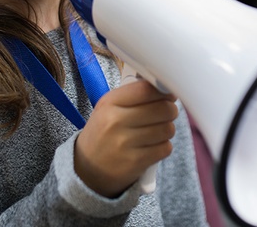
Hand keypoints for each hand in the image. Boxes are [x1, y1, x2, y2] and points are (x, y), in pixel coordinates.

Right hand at [74, 80, 177, 197]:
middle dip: (170, 110)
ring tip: (157, 131)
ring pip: (167, 129)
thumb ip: (134, 94)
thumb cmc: (103, 132)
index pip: (147, 90)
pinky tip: (152, 146)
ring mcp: (125, 143)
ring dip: (167, 129)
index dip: (164, 91)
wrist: (86, 168)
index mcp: (109, 103)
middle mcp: (116, 121)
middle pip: (163, 109)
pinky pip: (165, 148)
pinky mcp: (135, 162)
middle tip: (165, 113)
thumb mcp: (108, 107)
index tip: (168, 95)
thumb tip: (166, 88)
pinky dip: (163, 147)